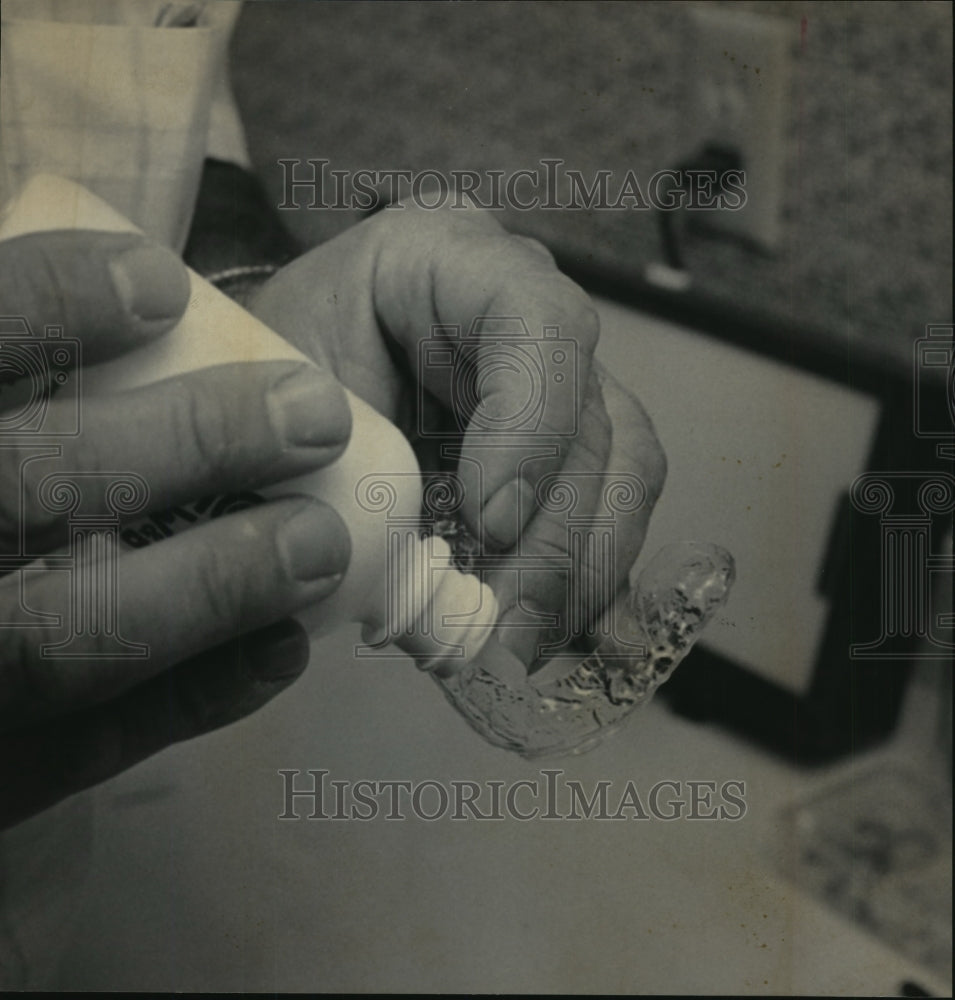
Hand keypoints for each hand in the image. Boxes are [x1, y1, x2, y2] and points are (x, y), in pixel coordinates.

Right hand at [0, 230, 351, 828]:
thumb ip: (1, 359)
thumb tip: (113, 295)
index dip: (48, 303)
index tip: (161, 281)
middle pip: (23, 487)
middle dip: (183, 444)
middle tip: (312, 414)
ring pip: (61, 638)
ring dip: (212, 584)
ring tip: (318, 543)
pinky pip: (81, 748)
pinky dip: (194, 696)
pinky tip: (281, 648)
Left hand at [251, 200, 665, 669]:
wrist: (271, 401)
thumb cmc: (261, 389)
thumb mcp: (274, 410)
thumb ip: (337, 471)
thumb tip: (422, 590)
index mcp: (444, 258)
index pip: (538, 319)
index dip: (532, 424)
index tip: (491, 521)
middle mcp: (518, 311)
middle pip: (593, 417)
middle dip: (554, 539)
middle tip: (502, 626)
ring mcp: (554, 378)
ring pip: (625, 470)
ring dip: (578, 573)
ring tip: (516, 644)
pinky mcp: (565, 445)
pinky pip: (613, 511)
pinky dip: (583, 583)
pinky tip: (540, 632)